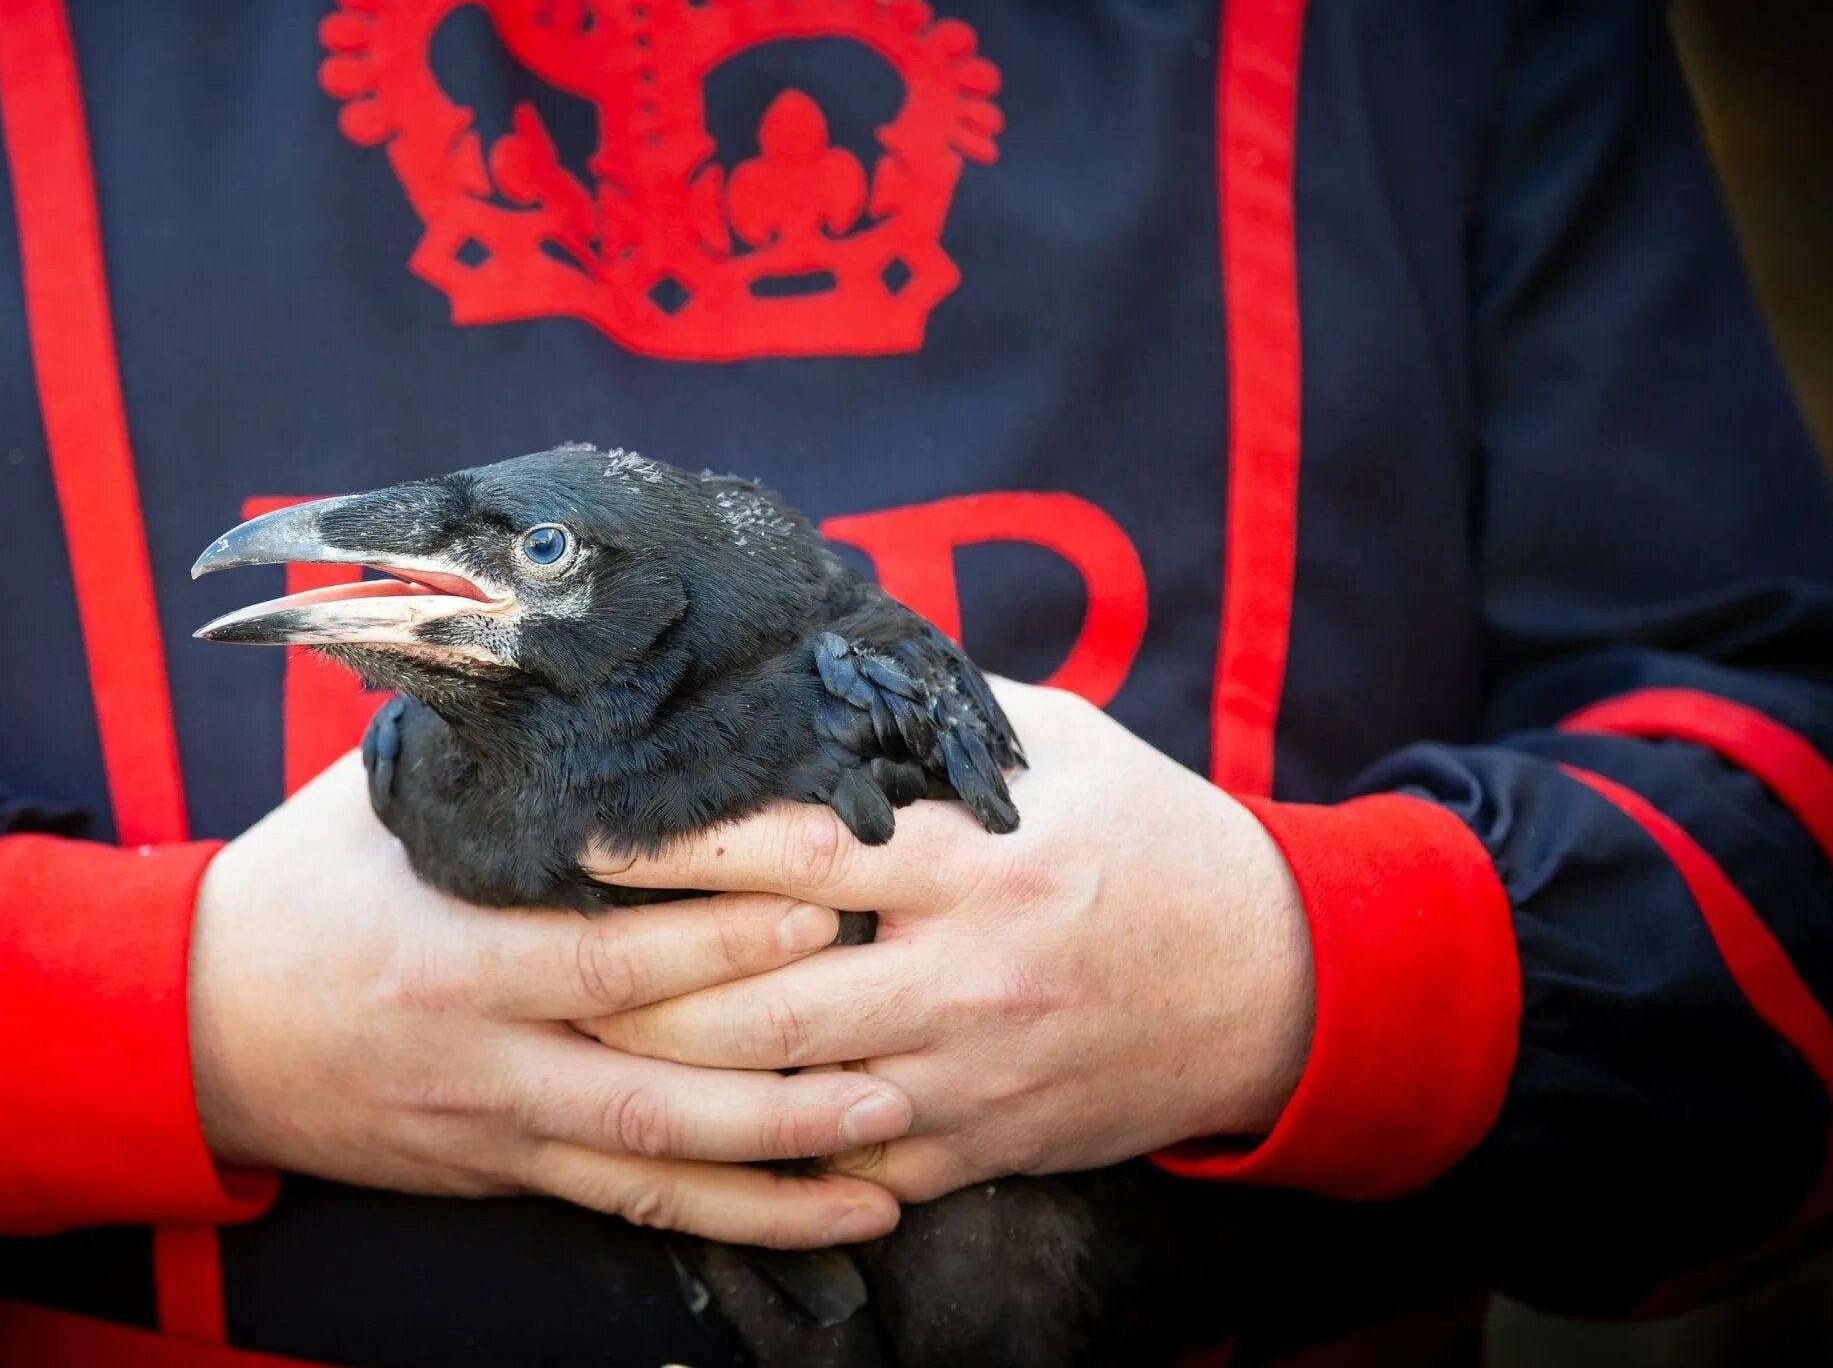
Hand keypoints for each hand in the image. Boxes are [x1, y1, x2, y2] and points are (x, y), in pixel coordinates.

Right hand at [187, 752, 913, 1246]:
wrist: (189, 1026)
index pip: (609, 953)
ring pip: (654, 1171)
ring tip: (893, 1160)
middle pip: (651, 1079)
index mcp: (453, 954)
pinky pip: (628, 1207)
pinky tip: (820, 1216)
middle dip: (780, 1072)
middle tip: (898, 1044)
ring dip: (779, 1175)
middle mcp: (481, 1057)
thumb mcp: (381, 805)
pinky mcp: (501, 1174)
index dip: (720, 933)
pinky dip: (731, 1218)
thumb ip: (490, 758)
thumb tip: (587, 661)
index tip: (823, 893)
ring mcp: (494, 1129)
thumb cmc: (302, 887)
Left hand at [581, 679, 1314, 1203]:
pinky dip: (779, 1151)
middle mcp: (967, 972)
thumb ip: (935, 721)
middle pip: (765, 1000)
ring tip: (598, 1046)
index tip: (587, 839)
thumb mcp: (1057, 748)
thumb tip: (816, 666)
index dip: (674, 849)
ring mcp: (974, 1073)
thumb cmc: (1149, 838)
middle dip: (647, 991)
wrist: (1272, 978)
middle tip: (560, 967)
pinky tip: (709, 1124)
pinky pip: (858, 1166)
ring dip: (688, 1079)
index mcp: (973, 860)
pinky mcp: (988, 1144)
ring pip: (795, 1097)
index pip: (791, 854)